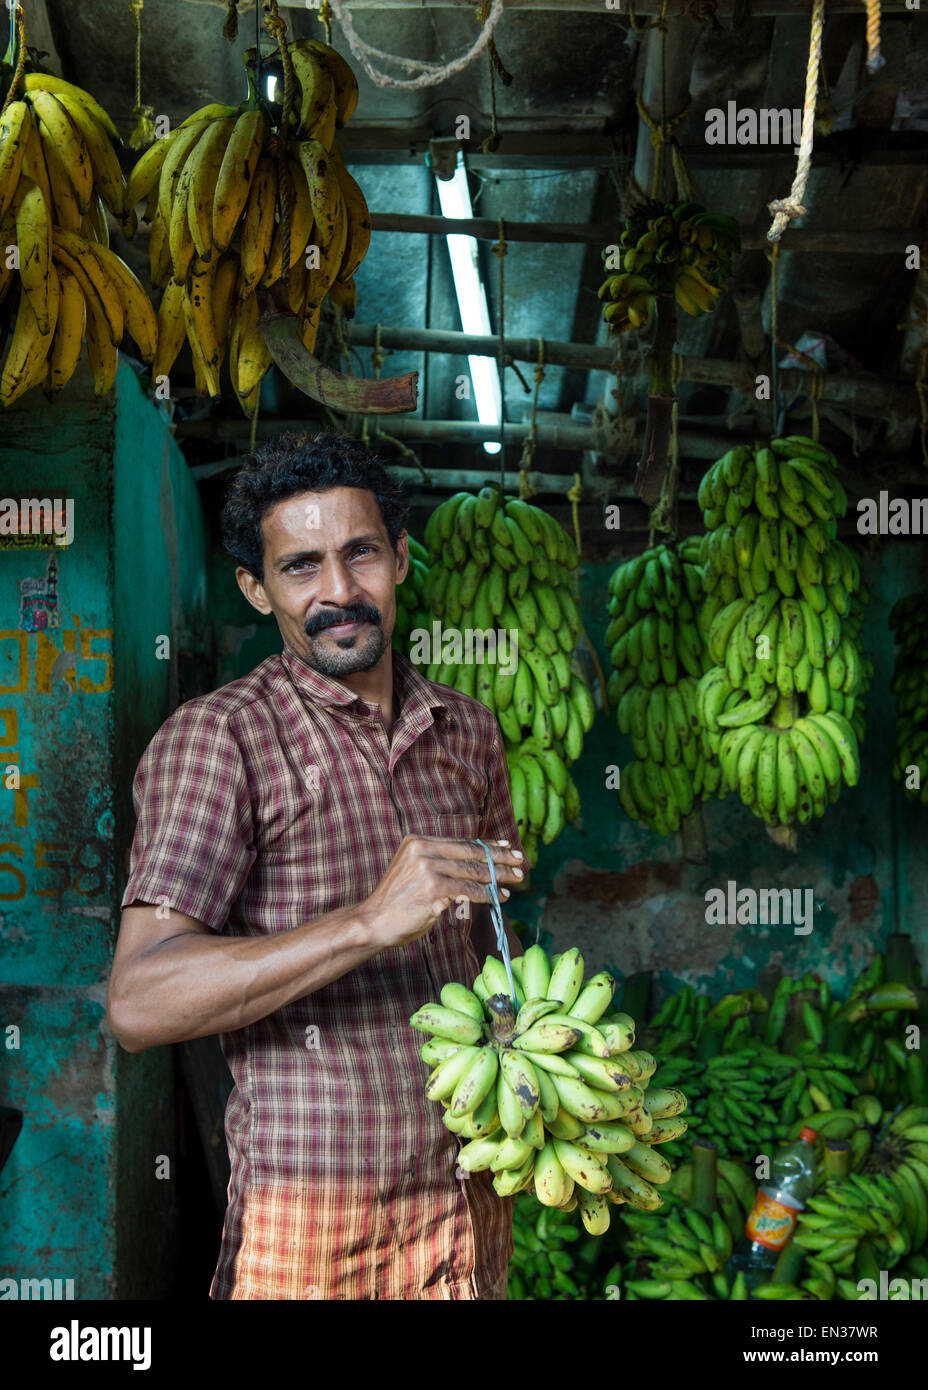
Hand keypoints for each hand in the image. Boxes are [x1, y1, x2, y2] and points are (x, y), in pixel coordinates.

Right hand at [360, 836, 523, 949]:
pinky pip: (468, 890)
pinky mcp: (434, 889)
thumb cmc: (397, 902)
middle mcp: (423, 849)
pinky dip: (487, 894)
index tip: (507, 847)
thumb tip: (475, 865)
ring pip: (473, 871)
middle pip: (470, 852)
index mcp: (418, 841)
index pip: (461, 842)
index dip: (487, 845)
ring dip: (499, 876)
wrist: (374, 921)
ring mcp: (428, 868)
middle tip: (521, 861)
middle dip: (500, 858)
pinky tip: (500, 896)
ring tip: (517, 878)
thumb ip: (439, 863)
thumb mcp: (415, 871)